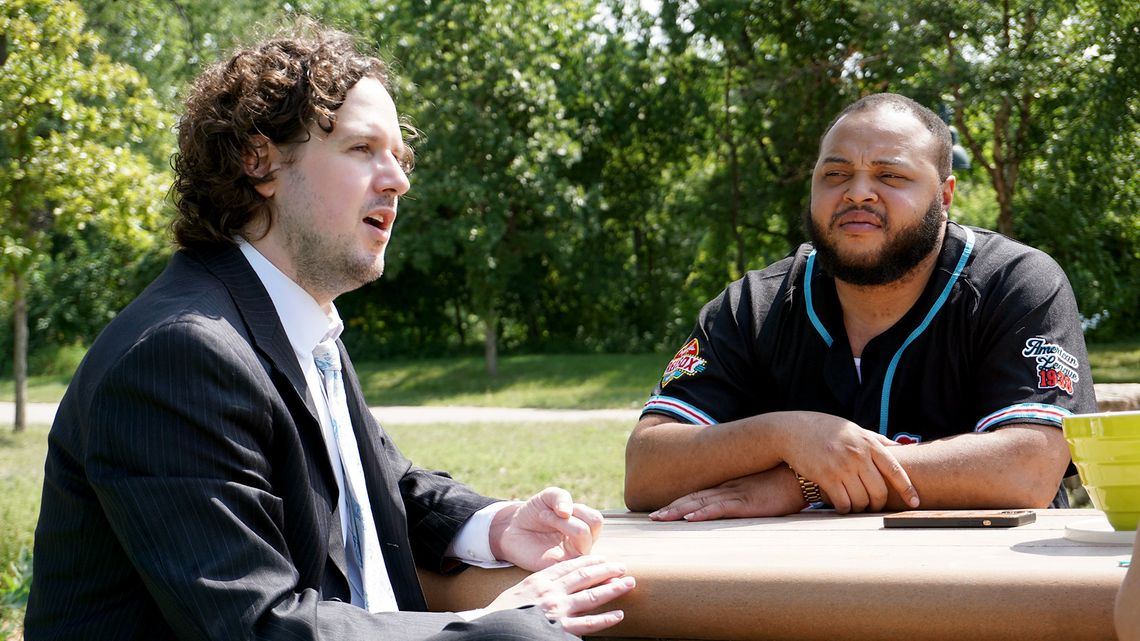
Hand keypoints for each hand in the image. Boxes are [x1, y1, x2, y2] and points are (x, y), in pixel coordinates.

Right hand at [485, 555, 634, 635]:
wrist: (489, 628)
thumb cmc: (501, 613)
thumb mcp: (519, 592)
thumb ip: (538, 587)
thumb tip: (553, 584)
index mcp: (539, 580)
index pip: (568, 566)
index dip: (588, 561)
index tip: (602, 558)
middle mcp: (550, 592)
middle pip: (584, 576)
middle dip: (605, 570)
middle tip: (622, 566)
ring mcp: (557, 610)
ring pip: (591, 596)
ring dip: (612, 589)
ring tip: (628, 583)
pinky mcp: (560, 628)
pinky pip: (587, 624)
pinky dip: (605, 619)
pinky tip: (618, 614)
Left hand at [489, 487, 603, 570]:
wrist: (511, 528)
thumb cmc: (533, 512)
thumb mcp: (548, 497)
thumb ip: (561, 496)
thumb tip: (567, 512)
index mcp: (584, 528)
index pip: (596, 520)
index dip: (577, 509)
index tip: (556, 506)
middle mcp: (581, 544)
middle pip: (594, 527)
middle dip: (569, 514)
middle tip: (546, 513)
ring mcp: (571, 556)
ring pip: (584, 539)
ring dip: (561, 521)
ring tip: (542, 517)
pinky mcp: (558, 567)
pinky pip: (570, 558)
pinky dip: (555, 540)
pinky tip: (539, 534)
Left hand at [648, 467, 804, 520]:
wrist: (804, 474)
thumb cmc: (787, 483)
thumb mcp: (764, 492)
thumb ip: (751, 500)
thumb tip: (744, 511)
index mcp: (731, 487)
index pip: (699, 496)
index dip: (679, 504)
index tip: (661, 511)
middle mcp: (728, 489)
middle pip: (693, 498)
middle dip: (671, 508)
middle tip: (651, 518)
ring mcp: (737, 494)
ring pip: (700, 503)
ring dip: (678, 511)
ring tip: (660, 518)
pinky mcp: (748, 502)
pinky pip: (721, 508)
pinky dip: (703, 513)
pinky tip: (689, 518)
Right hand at [775, 411, 919, 513]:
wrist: (793, 431)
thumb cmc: (825, 429)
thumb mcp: (854, 429)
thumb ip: (877, 439)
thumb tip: (903, 446)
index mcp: (868, 443)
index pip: (895, 470)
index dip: (907, 489)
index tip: (914, 501)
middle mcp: (857, 455)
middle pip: (879, 491)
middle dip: (879, 504)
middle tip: (874, 506)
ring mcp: (841, 467)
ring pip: (862, 500)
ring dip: (861, 508)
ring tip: (858, 506)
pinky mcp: (825, 477)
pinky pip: (843, 502)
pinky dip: (845, 508)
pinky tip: (842, 505)